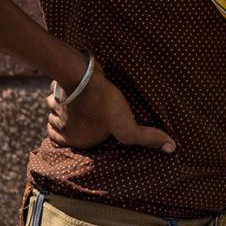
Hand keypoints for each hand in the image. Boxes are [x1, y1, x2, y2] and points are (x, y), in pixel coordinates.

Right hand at [46, 64, 175, 152]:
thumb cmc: (103, 104)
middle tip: (88, 117)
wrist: (81, 76)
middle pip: (64, 129)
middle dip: (73, 124)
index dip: (86, 138)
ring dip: (65, 109)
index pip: (77, 144)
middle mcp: (60, 128)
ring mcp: (55, 108)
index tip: (98, 131)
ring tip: (80, 104)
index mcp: (75, 141)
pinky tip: (71, 89)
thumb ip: (146, 138)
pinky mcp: (55, 90)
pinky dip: (60, 94)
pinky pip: (54, 95)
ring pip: (57, 112)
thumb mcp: (127, 126)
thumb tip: (171, 149)